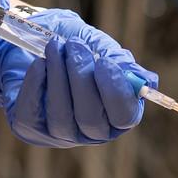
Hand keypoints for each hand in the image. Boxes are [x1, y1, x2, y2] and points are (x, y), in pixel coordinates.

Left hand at [0, 0, 158, 147]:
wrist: (36, 43)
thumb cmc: (74, 48)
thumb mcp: (98, 45)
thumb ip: (119, 61)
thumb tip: (146, 81)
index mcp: (116, 113)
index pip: (124, 116)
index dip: (116, 91)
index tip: (104, 62)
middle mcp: (91, 131)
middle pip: (91, 118)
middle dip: (81, 78)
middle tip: (74, 45)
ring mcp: (60, 133)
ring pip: (61, 116)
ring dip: (58, 76)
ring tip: (54, 45)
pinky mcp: (31, 128)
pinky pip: (32, 113)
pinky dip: (36, 84)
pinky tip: (40, 63)